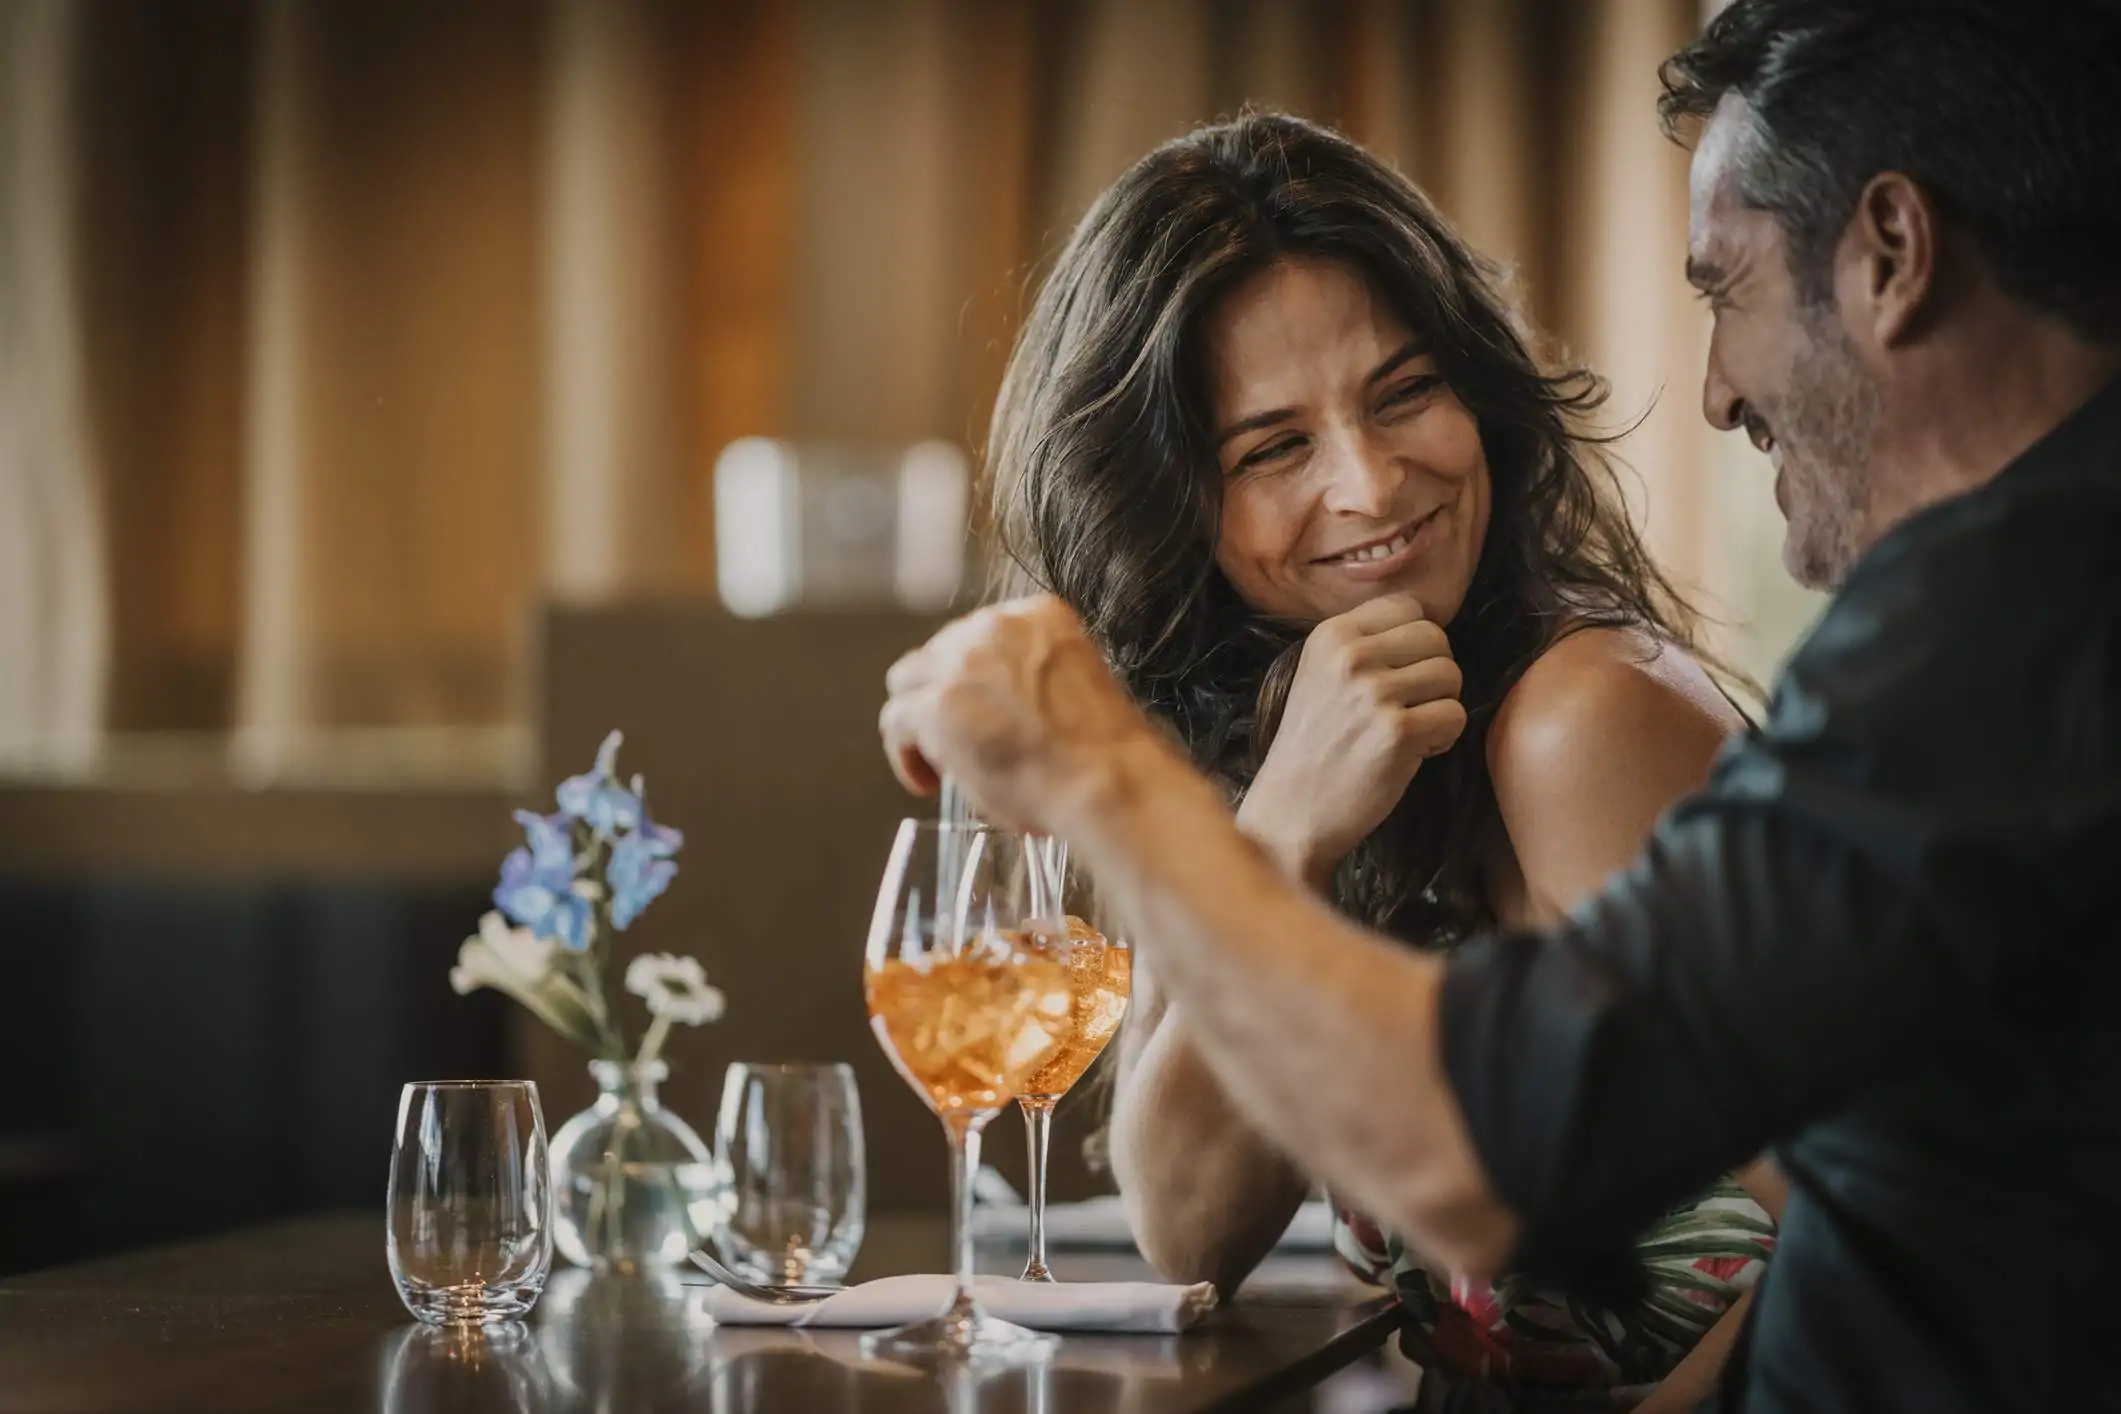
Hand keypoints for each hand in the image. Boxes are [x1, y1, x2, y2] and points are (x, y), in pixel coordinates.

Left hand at [879, 595, 1165, 832]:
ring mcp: (960, 664)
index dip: (974, 677)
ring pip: (908, 681)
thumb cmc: (1102, 754)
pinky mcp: (935, 707)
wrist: (1105, 781)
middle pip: (938, 653)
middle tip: (959, 739)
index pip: (979, 635)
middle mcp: (994, 626)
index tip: (983, 709)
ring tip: (938, 762)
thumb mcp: (1078, 683)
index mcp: (1039, 614)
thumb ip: (1033, 674)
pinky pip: (896, 722)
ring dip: (919, 719)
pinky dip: (905, 754)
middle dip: (943, 694)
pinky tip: (926, 781)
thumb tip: (998, 706)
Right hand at [1239, 594, 1464, 882]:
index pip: (1408, 606)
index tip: (1396, 676)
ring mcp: (1373, 693)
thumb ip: (1364, 643)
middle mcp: (1350, 656)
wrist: (1290, 813)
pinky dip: (1442, 739)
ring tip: (1406, 731)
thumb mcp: (1320, 675)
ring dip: (1440, 707)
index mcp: (1330, 635)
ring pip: (1451, 676)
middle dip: (1434, 676)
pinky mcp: (1397, 733)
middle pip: (1437, 638)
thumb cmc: (1313, 747)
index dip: (1415, 644)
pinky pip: (1455, 716)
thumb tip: (1430, 621)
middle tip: (1407, 708)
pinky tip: (1412, 753)